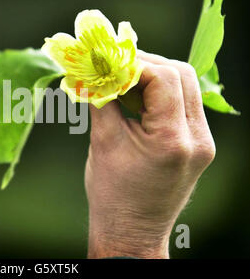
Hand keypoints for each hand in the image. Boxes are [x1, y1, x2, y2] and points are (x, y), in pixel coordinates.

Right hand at [85, 50, 215, 258]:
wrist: (132, 232)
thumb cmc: (112, 194)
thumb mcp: (103, 142)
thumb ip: (102, 100)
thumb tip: (93, 71)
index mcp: (173, 140)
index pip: (164, 78)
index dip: (134, 63)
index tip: (108, 62)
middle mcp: (197, 138)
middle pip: (181, 76)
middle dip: (146, 65)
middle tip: (116, 67)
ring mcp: (201, 142)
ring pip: (185, 87)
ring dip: (154, 77)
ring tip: (124, 81)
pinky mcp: (197, 145)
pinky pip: (183, 104)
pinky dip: (160, 93)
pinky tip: (138, 97)